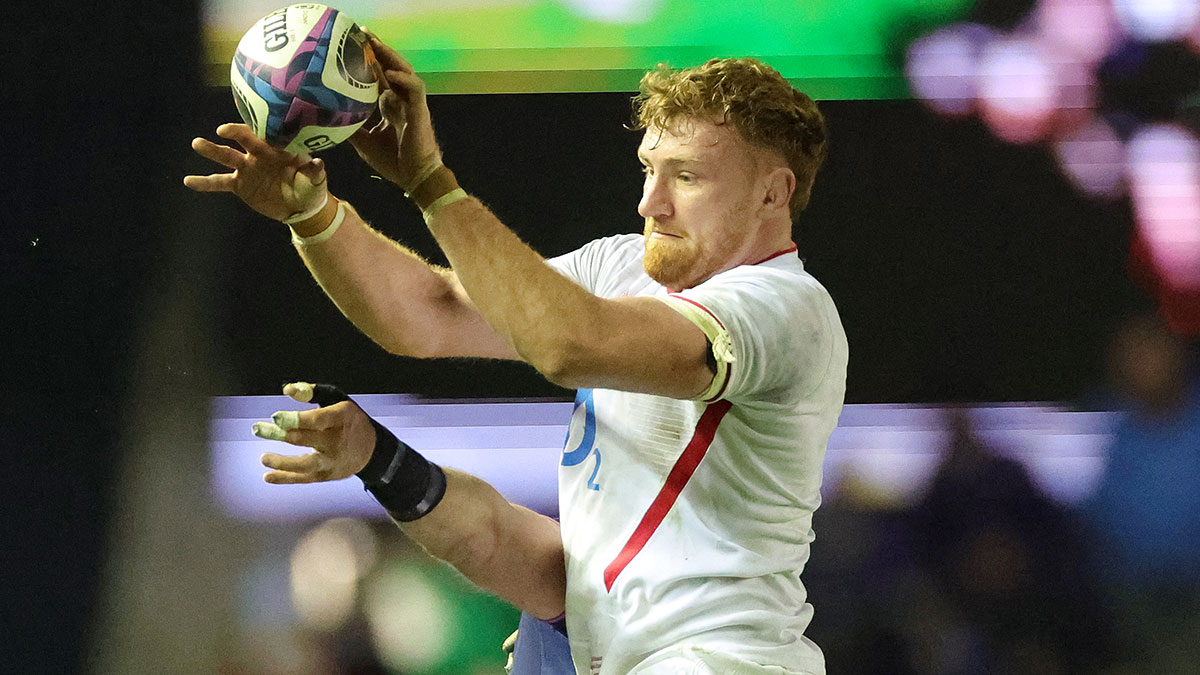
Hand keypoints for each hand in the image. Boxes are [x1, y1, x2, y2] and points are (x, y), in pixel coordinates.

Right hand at [184, 124, 327, 221]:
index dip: (260, 130)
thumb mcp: (316, 180)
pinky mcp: (240, 185)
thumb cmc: (311, 188)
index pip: (267, 134)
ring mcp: (247, 168)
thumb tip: (318, 163)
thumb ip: (314, 172)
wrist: (301, 208)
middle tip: (221, 131)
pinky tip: (188, 181)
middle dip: (233, 133)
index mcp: (278, 148)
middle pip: (243, 140)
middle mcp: (259, 154)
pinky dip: (204, 183)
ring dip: (212, 150)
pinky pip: (219, 183)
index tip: (258, 129)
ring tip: (196, 143)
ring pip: (227, 156)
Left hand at [251, 382, 375, 483]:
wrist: (372, 450)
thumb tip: (287, 390)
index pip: (316, 420)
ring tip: (263, 458)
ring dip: (282, 462)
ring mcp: (331, 461)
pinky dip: (285, 478)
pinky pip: (304, 479)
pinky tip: (268, 476)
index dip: (295, 419)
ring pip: (304, 464)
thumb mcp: (338, 400)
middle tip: (258, 428)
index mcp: (340, 419)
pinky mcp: (326, 474)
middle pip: (305, 439)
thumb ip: (313, 393)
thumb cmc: (349, 420)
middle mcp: (336, 442)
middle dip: (280, 434)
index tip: (276, 417)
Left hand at [349, 31, 442, 189]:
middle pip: (392, 67)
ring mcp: (412, 104)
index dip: (369, 61)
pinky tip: (390, 73)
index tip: (354, 45)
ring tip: (376, 44)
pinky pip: (415, 88)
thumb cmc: (393, 162)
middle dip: (379, 50)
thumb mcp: (364, 143)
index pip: (380, 76)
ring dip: (391, 57)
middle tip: (363, 33)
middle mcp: (401, 100)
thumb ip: (351, 128)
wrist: (415, 178)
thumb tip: (327, 120)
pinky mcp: (420, 111)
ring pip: (405, 71)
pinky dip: (404, 79)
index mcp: (390, 106)